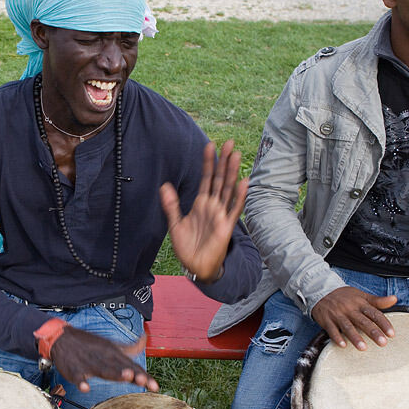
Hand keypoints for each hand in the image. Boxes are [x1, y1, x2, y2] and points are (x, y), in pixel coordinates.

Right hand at [50, 327, 158, 392]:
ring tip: (126, 377)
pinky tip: (85, 387)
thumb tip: (144, 341)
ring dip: (114, 373)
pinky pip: (78, 376)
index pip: (132, 366)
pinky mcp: (74, 369)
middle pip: (120, 368)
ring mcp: (89, 364)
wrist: (61, 338)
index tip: (155, 387)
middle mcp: (104, 357)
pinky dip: (81, 381)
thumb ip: (128, 348)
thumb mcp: (110, 344)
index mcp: (113, 353)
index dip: (144, 376)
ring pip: (103, 370)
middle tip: (142, 380)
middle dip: (132, 374)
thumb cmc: (88, 343)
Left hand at [160, 140, 246, 282]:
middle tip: (229, 142)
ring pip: (228, 189)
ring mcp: (221, 214)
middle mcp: (213, 206)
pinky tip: (244, 182)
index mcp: (201, 203)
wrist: (195, 266)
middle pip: (220, 179)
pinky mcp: (226, 226)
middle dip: (223, 161)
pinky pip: (234, 208)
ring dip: (232, 172)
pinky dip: (239, 196)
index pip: (206, 178)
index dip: (208, 162)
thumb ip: (171, 205)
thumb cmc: (187, 247)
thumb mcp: (175, 223)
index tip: (210, 145)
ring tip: (235, 155)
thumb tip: (164, 185)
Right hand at [311, 286, 396, 349]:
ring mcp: (337, 314)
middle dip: (373, 332)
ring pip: (347, 327)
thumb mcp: (362, 295)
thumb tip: (394, 299)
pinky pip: (331, 329)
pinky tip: (342, 345)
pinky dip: (337, 337)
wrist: (321, 291)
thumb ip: (378, 301)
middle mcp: (349, 309)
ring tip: (363, 348)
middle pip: (363, 321)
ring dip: (355, 337)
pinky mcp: (326, 320)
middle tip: (382, 343)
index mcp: (360, 303)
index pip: (374, 313)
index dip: (383, 323)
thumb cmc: (344, 296)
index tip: (391, 334)